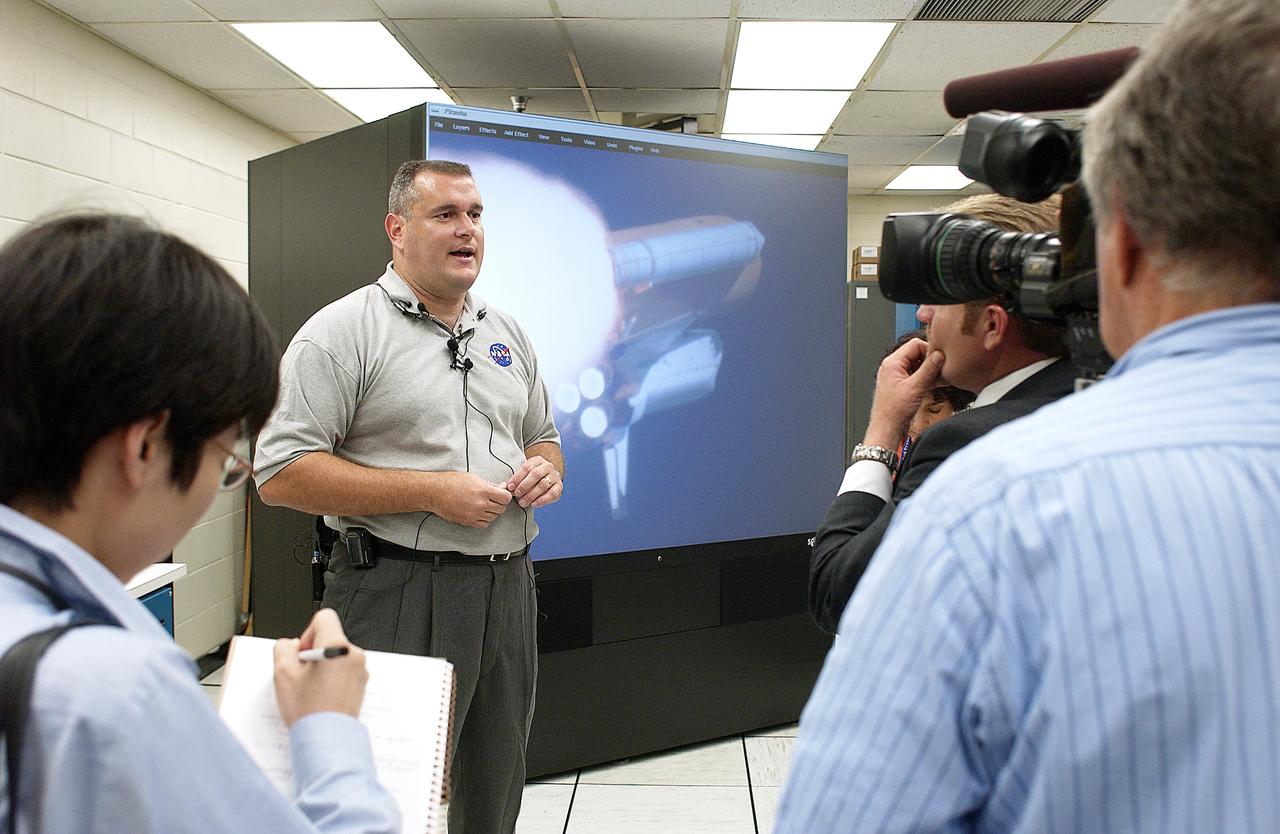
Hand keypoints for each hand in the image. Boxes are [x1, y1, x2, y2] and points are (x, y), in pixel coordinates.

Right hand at [273, 608, 366, 726]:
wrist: (326, 739)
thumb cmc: (308, 710)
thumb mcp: (282, 674)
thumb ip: (282, 648)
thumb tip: (290, 644)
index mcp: (337, 647)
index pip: (324, 617)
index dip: (307, 632)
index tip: (300, 652)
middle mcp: (354, 655)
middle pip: (329, 638)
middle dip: (312, 652)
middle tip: (301, 675)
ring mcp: (360, 670)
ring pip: (336, 655)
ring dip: (322, 666)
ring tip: (310, 689)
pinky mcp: (361, 684)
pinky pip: (344, 670)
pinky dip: (331, 677)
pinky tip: (320, 696)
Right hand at [431, 471, 512, 526]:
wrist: (435, 492)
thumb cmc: (452, 482)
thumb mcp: (474, 478)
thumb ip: (490, 484)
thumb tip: (502, 488)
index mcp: (483, 490)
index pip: (506, 498)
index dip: (505, 496)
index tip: (502, 494)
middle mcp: (480, 504)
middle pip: (501, 509)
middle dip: (499, 503)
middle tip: (492, 499)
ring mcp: (474, 514)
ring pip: (493, 517)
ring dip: (491, 512)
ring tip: (483, 504)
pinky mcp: (468, 522)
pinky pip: (484, 524)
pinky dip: (484, 519)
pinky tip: (479, 513)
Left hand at [506, 455, 563, 508]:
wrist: (548, 477)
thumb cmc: (532, 477)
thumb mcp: (525, 473)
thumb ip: (517, 479)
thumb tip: (507, 488)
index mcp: (537, 460)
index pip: (526, 467)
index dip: (517, 477)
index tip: (510, 487)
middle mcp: (548, 466)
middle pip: (536, 474)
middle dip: (524, 485)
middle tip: (516, 494)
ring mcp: (555, 476)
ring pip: (543, 484)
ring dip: (531, 495)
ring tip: (523, 502)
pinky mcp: (559, 486)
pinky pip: (552, 493)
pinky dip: (542, 500)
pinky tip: (534, 504)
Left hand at [863, 338, 944, 448]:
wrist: (887, 429)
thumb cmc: (893, 411)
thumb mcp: (915, 387)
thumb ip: (928, 369)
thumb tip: (939, 355)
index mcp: (892, 363)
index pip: (915, 345)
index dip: (930, 350)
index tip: (941, 358)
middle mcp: (893, 367)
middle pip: (917, 354)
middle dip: (931, 360)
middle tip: (943, 368)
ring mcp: (897, 376)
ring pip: (918, 365)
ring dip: (930, 370)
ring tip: (941, 377)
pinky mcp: (902, 385)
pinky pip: (917, 375)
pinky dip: (927, 378)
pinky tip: (938, 383)